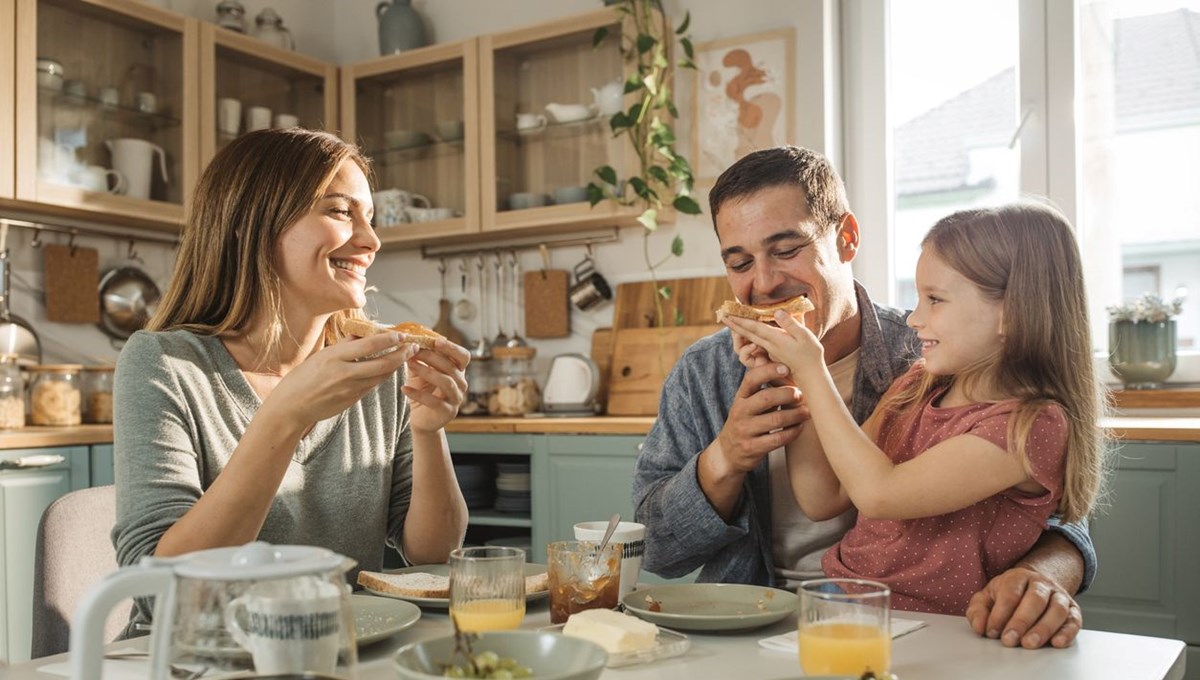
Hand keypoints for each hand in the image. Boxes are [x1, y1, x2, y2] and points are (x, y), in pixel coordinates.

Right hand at [269, 331, 415, 425]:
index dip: (389, 340)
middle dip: (402, 355)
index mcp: (334, 357)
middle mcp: (344, 373)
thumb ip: (344, 346)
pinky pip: (372, 386)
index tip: (401, 335)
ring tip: (405, 356)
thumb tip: (364, 334)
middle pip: (382, 363)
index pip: (369, 345)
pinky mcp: (351, 400)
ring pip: (380, 376)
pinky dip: (382, 376)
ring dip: (395, 366)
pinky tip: (388, 369)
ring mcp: (349, 389)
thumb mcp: (321, 356)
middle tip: (413, 347)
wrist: (291, 406)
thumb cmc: (303, 377)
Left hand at [402, 338, 469, 432]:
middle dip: (431, 357)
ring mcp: (456, 399)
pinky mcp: (448, 412)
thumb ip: (419, 357)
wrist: (420, 417)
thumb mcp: (420, 370)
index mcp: (458, 371)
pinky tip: (404, 388)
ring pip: (446, 382)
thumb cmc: (422, 390)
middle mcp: (461, 384)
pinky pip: (434, 401)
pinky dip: (418, 394)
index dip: (452, 348)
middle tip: (413, 350)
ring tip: (409, 364)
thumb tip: (409, 340)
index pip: (463, 356)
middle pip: (451, 367)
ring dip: (426, 371)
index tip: (436, 341)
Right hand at [715, 362, 807, 473]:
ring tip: (806, 412)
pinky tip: (799, 427)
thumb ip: (762, 386)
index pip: (751, 379)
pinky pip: (778, 439)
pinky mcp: (753, 448)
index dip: (769, 371)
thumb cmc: (747, 420)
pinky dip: (793, 432)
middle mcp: (740, 412)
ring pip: (776, 419)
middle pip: (766, 397)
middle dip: (788, 394)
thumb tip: (780, 361)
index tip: (786, 368)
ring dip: (796, 414)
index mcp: (740, 397)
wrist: (729, 452)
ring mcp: (745, 431)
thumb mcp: (748, 402)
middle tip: (801, 395)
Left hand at [723, 312, 823, 388]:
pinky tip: (748, 331)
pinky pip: (758, 342)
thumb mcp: (805, 336)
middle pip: (748, 333)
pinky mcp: (773, 354)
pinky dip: (750, 335)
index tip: (730, 315)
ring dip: (741, 330)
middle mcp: (769, 345)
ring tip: (733, 322)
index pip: (754, 328)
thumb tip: (777, 312)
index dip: (741, 320)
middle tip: (724, 317)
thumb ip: (791, 324)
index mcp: (775, 340)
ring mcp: (770, 351)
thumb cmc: (810, 355)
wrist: (810, 375)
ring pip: (752, 338)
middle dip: (735, 325)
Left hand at [965, 566, 1081, 647]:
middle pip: (1035, 599)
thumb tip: (979, 627)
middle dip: (1021, 622)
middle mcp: (1042, 584)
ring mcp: (1059, 596)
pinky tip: (1056, 643)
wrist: (1035, 585)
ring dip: (1044, 628)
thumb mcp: (988, 597)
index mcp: (1018, 577)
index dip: (1000, 613)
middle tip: (1010, 640)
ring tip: (1030, 644)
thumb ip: (978, 611)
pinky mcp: (1073, 610)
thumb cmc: (1007, 595)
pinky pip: (1074, 620)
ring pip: (1057, 610)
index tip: (992, 632)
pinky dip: (1067, 632)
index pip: (1010, 593)